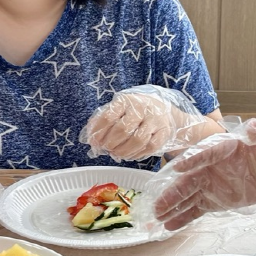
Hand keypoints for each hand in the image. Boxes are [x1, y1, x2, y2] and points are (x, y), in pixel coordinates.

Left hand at [80, 85, 206, 161]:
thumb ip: (102, 122)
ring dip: (124, 151)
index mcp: (126, 100)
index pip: (109, 116)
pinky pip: (150, 147)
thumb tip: (91, 139)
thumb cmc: (133, 112)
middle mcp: (142, 108)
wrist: (162, 109)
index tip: (94, 142)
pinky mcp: (164, 131)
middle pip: (123, 129)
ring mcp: (155, 120)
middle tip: (107, 148)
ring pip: (138, 140)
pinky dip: (138, 154)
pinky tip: (131, 154)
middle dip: (111, 143)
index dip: (99, 133)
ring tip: (117, 153)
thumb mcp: (118, 110)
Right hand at [150, 118, 255, 229]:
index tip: (179, 167)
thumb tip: (255, 126)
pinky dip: (183, 217)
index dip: (193, 159)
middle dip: (172, 192)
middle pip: (188, 179)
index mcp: (223, 147)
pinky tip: (169, 226)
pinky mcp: (214, 199)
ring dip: (172, 205)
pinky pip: (195, 209)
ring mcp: (210, 184)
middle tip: (157, 204)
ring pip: (187, 195)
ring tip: (157, 217)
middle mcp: (210, 166)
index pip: (205, 152)